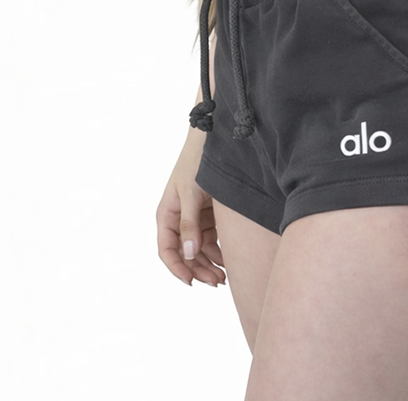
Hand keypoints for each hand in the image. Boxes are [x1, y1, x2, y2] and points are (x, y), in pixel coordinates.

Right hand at [156, 130, 226, 287]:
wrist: (213, 139)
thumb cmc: (196, 163)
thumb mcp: (191, 194)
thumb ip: (189, 224)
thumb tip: (189, 255)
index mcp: (167, 214)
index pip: (167, 250)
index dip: (177, 268)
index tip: (191, 282)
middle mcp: (178, 218)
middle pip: (185, 253)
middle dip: (198, 269)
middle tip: (216, 282)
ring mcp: (193, 216)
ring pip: (198, 248)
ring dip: (209, 263)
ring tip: (224, 277)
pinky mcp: (208, 212)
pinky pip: (210, 238)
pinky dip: (218, 250)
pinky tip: (228, 260)